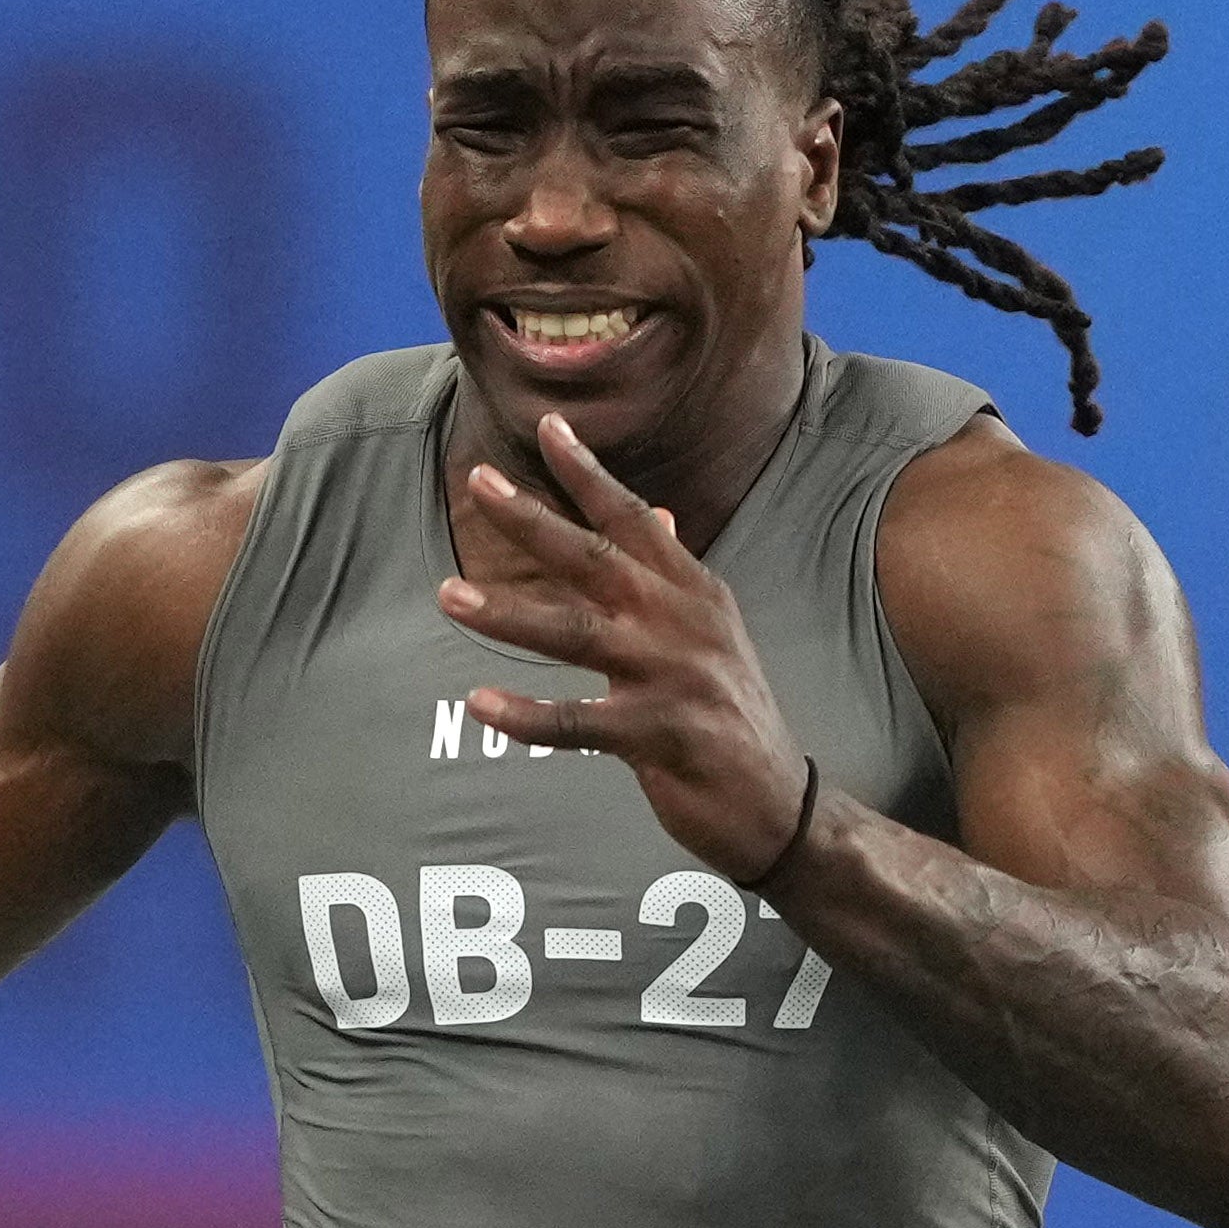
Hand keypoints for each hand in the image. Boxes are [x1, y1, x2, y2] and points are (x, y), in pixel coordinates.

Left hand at [437, 405, 810, 883]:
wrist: (780, 801)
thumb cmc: (732, 715)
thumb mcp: (714, 633)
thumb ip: (676, 575)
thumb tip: (661, 514)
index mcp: (694, 591)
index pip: (634, 517)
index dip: (590, 472)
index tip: (547, 426)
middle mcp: (683, 622)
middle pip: (595, 558)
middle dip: (533, 518)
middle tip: (478, 481)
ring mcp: (672, 677)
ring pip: (577, 632)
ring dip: (508, 613)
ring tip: (449, 595)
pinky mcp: (659, 736)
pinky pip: (579, 723)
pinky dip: (528, 715)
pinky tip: (481, 702)